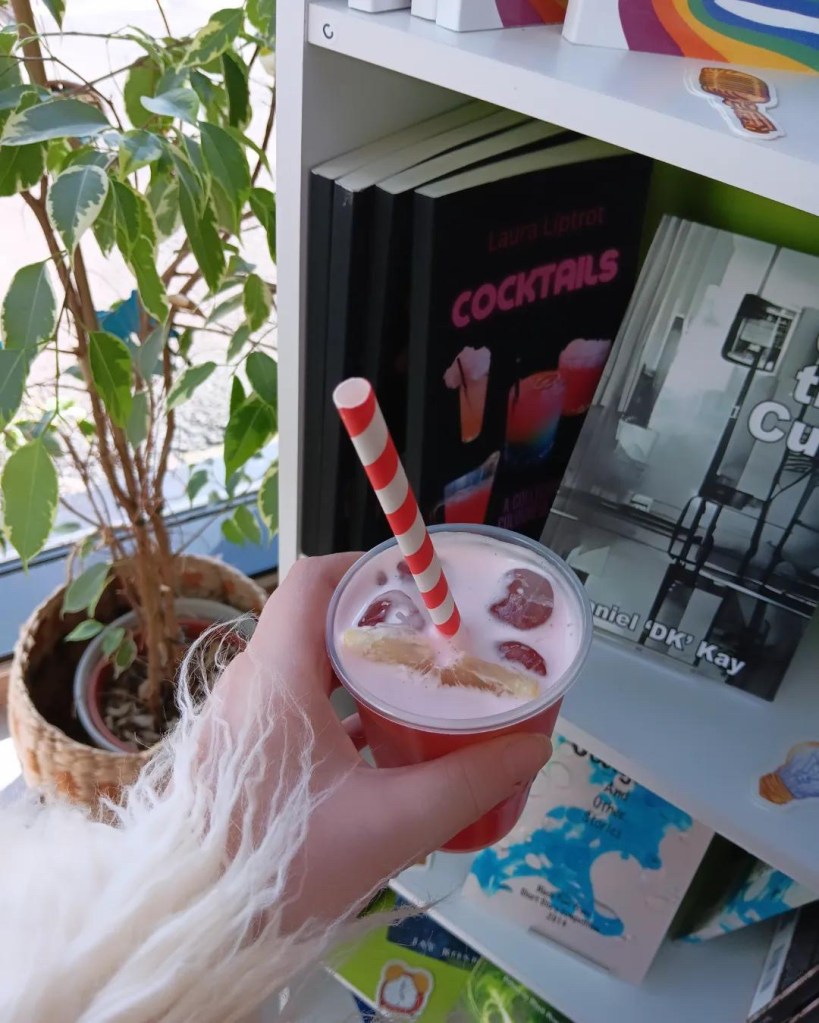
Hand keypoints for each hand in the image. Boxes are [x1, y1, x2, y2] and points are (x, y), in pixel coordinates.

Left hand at [210, 553, 550, 928]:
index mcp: (276, 678)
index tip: (416, 581)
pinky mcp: (236, 748)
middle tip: (432, 633)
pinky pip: (289, 699)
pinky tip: (378, 734)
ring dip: (355, 661)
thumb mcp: (390, 825)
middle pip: (313, 618)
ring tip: (414, 676)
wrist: (204, 933)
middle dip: (375, 617)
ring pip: (301, 660)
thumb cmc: (286, 867)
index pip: (312, 582)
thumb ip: (467, 783)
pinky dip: (333, 699)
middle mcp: (247, 684)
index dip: (365, 567)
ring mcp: (236, 717)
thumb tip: (532, 749)